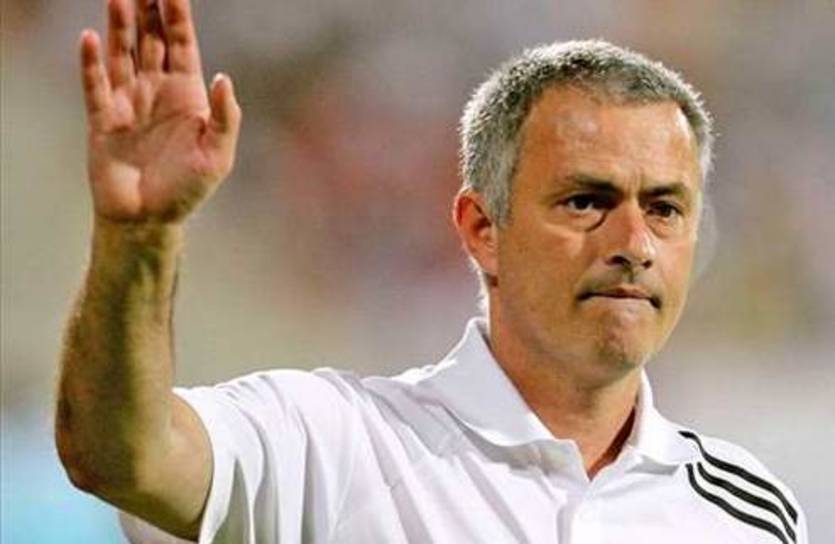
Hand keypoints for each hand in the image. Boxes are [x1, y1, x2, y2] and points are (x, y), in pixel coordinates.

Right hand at [80, 0, 240, 223]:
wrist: (148, 220)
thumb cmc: (187, 190)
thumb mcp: (218, 156)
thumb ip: (225, 118)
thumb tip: (223, 78)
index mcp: (187, 95)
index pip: (182, 44)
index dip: (178, 15)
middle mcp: (156, 91)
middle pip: (150, 39)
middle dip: (148, 9)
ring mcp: (128, 102)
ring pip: (123, 53)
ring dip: (120, 25)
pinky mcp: (103, 120)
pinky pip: (95, 85)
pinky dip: (92, 63)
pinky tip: (91, 38)